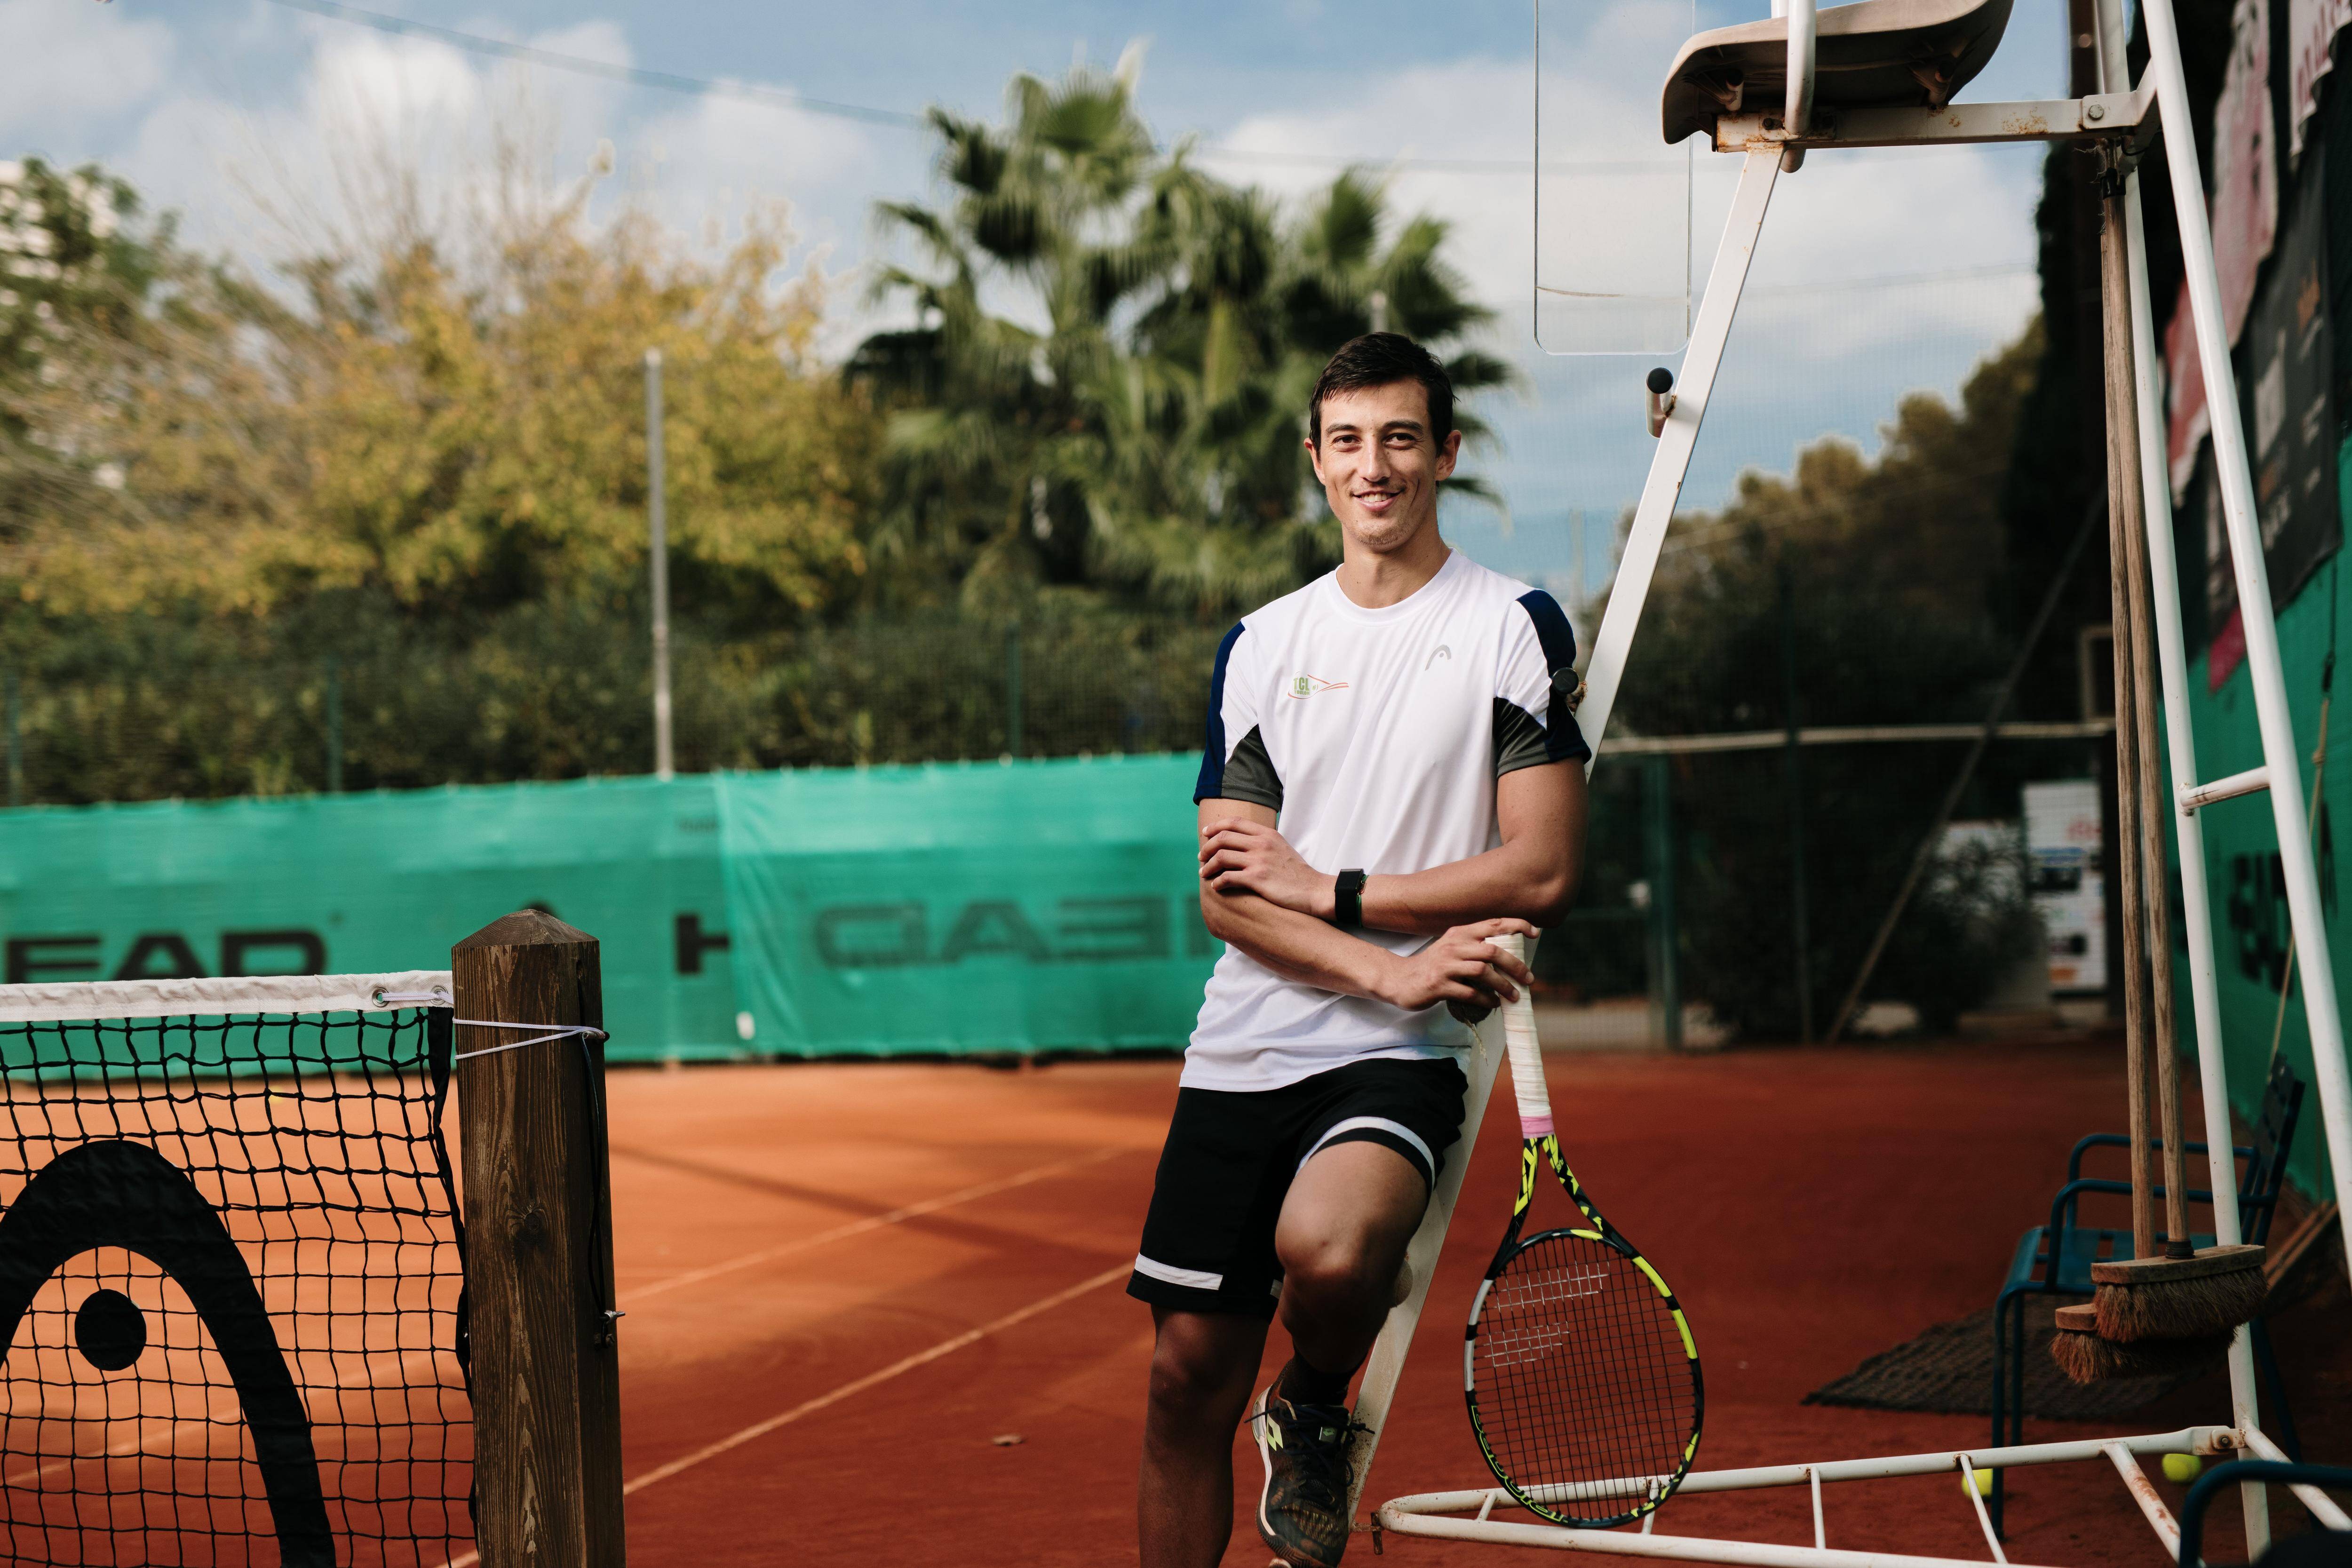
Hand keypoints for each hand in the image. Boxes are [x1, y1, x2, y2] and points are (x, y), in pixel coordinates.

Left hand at [1199, 817, 1332, 917]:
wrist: (1313, 890)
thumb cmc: (1296, 872)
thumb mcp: (1281, 847)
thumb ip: (1262, 841)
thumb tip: (1241, 842)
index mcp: (1267, 834)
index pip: (1234, 822)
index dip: (1215, 827)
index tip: (1205, 834)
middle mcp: (1261, 844)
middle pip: (1223, 838)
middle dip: (1207, 848)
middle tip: (1201, 857)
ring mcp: (1259, 860)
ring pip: (1221, 857)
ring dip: (1208, 866)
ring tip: (1204, 873)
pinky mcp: (1257, 878)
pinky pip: (1228, 877)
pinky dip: (1218, 882)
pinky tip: (1216, 886)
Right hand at [1375, 918, 1536, 1012]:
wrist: (1400, 979)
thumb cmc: (1433, 965)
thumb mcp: (1452, 947)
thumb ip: (1475, 946)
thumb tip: (1508, 954)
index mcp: (1459, 933)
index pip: (1493, 923)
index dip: (1517, 925)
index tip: (1535, 932)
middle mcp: (1453, 946)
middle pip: (1492, 950)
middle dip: (1515, 965)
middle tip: (1528, 979)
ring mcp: (1445, 965)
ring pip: (1483, 972)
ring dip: (1503, 986)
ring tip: (1514, 996)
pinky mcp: (1439, 985)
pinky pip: (1469, 992)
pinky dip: (1486, 999)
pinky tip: (1493, 1004)